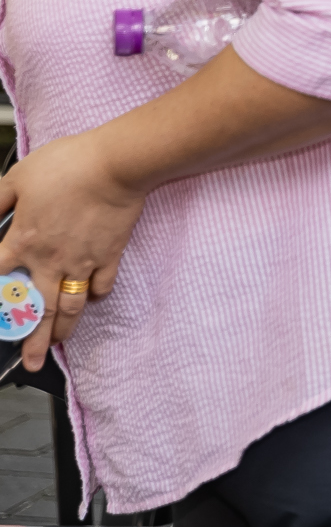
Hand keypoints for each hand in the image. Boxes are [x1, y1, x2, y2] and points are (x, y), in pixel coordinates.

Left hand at [0, 130, 150, 371]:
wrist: (116, 165)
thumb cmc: (66, 166)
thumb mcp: (17, 178)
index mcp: (24, 242)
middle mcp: (51, 260)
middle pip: (38, 309)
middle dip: (33, 340)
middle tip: (33, 362)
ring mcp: (82, 261)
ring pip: (71, 305)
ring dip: (63, 329)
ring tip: (58, 345)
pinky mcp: (109, 254)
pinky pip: (102, 284)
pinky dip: (95, 296)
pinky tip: (91, 299)